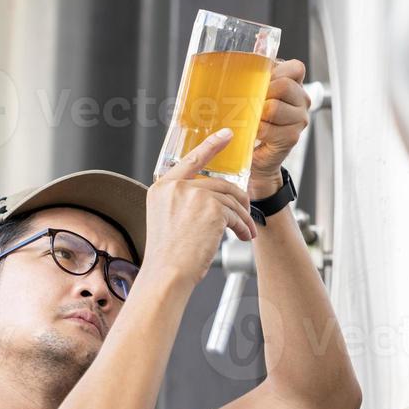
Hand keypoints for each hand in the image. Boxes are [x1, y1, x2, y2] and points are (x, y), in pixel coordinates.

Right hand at [143, 129, 256, 288]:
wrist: (167, 273)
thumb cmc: (167, 256)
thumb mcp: (166, 221)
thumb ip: (183, 203)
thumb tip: (215, 201)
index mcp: (162, 188)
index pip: (190, 160)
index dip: (211, 146)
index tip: (226, 135)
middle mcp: (176, 187)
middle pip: (219, 184)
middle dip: (238, 200)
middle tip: (246, 212)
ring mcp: (194, 195)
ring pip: (230, 200)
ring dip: (242, 218)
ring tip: (244, 232)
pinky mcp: (212, 208)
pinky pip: (235, 214)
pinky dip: (242, 226)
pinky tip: (242, 237)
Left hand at [249, 58, 310, 198]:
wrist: (256, 156)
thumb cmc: (252, 120)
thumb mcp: (254, 92)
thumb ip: (256, 72)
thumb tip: (257, 46)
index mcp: (295, 85)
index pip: (295, 68)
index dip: (275, 72)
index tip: (259, 81)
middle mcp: (301, 100)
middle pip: (283, 86)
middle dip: (261, 92)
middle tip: (249, 102)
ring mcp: (299, 120)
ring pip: (274, 107)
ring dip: (256, 112)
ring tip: (249, 117)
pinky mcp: (291, 137)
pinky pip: (268, 128)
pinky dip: (254, 129)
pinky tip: (251, 131)